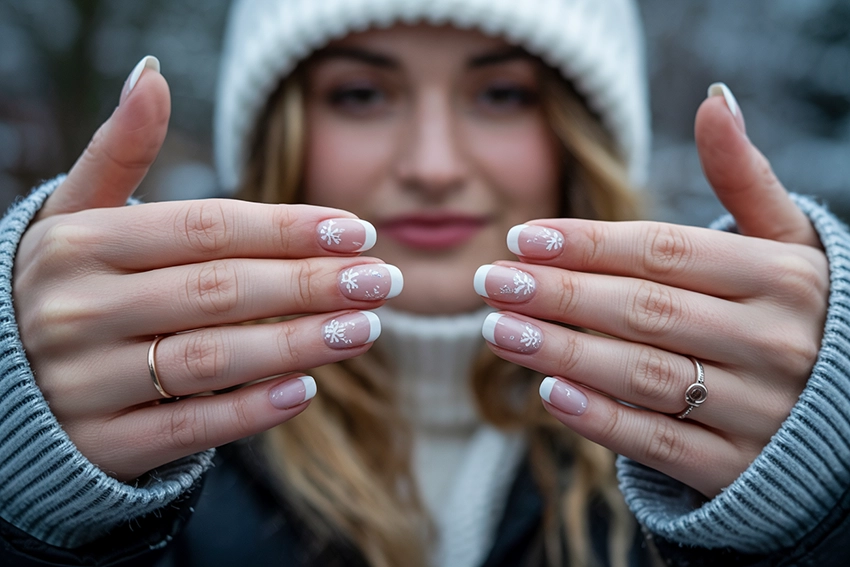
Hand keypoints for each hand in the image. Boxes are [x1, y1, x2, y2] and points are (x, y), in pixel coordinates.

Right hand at [12, 58, 396, 480]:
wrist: (8, 384)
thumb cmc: (71, 285)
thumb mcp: (78, 215)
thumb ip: (119, 151)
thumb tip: (152, 74)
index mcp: (81, 243)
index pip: (207, 229)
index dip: (290, 228)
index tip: (359, 231)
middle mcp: (78, 310)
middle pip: (220, 291)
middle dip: (312, 284)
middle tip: (382, 281)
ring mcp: (85, 382)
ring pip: (210, 358)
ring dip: (298, 344)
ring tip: (365, 331)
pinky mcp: (101, 445)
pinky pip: (186, 428)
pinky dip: (249, 409)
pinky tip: (305, 391)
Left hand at [476, 86, 827, 496]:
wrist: (842, 413)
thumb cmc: (793, 312)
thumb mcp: (785, 243)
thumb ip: (744, 178)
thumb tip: (713, 100)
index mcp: (781, 277)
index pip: (664, 254)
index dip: (587, 244)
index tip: (520, 237)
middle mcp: (775, 342)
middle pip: (644, 310)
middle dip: (558, 294)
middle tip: (488, 282)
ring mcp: (760, 411)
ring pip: (642, 374)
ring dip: (561, 352)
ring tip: (498, 331)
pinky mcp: (739, 469)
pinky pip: (660, 443)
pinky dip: (601, 421)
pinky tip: (548, 394)